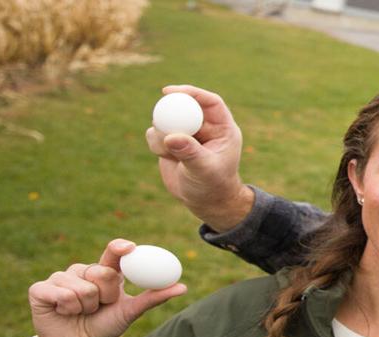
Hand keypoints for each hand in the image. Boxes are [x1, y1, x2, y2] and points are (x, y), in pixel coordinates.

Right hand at [29, 240, 187, 336]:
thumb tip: (183, 287)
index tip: (129, 248)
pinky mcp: (40, 289)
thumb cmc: (106, 326)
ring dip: (85, 306)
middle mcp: (82, 271)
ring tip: (81, 312)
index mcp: (105, 273)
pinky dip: (66, 308)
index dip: (119, 248)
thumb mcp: (130, 312)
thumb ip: (153, 297)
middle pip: (99, 272)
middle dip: (104, 295)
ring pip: (80, 287)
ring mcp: (60, 278)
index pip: (112, 253)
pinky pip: (59, 293)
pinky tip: (63, 312)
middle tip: (99, 306)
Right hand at [144, 84, 253, 230]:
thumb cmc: (213, 187)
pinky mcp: (171, 142)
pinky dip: (155, 144)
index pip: (210, 102)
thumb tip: (170, 137)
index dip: (192, 93)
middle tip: (160, 118)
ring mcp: (186, 134)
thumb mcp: (204, 170)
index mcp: (223, 129)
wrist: (204, 202)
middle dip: (170, 111)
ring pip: (166, 120)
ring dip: (161, 133)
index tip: (171, 92)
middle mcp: (205, 128)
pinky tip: (167, 159)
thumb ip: (190, 153)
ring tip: (171, 154)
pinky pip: (155, 133)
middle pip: (184, 106)